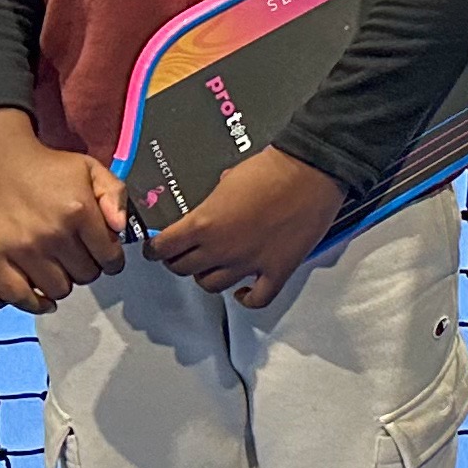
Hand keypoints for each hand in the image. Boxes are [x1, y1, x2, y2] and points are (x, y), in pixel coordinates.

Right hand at [0, 109, 125, 312]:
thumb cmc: (47, 167)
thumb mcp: (90, 168)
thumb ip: (115, 195)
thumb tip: (120, 229)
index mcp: (79, 211)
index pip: (110, 258)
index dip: (111, 258)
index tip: (103, 253)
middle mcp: (52, 234)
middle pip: (86, 276)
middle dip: (87, 267)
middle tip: (76, 253)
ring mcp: (22, 250)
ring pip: (58, 290)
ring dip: (63, 281)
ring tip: (57, 264)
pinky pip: (19, 297)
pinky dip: (35, 303)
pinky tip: (43, 297)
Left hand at [146, 147, 347, 310]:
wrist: (311, 171)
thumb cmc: (269, 168)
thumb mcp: (227, 178)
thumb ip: (212, 202)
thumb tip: (211, 209)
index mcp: (204, 224)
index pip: (163, 248)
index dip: (156, 249)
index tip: (156, 248)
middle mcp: (221, 250)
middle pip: (183, 269)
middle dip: (178, 261)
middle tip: (183, 253)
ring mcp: (249, 264)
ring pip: (212, 285)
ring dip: (207, 276)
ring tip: (212, 266)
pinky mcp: (277, 271)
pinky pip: (256, 300)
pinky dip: (246, 299)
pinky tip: (243, 290)